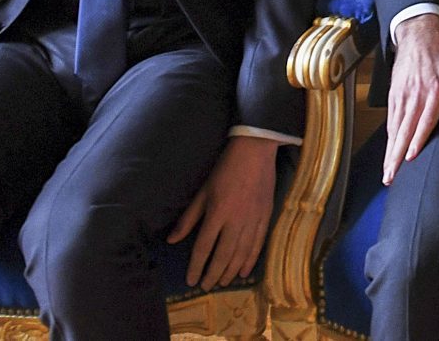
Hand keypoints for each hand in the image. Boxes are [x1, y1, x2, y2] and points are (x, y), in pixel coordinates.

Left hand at [171, 136, 278, 289]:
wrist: (255, 152)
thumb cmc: (224, 169)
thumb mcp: (203, 191)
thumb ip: (188, 218)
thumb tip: (172, 240)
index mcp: (217, 212)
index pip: (204, 246)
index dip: (196, 266)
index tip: (191, 279)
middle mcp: (236, 220)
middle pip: (224, 254)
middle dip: (214, 273)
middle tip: (206, 286)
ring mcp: (253, 219)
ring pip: (242, 253)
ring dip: (231, 270)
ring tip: (222, 282)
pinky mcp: (266, 216)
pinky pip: (258, 243)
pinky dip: (251, 259)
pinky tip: (244, 271)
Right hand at [382, 15, 438, 184]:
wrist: (419, 36)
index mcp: (435, 92)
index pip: (424, 121)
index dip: (416, 140)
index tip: (410, 158)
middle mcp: (416, 96)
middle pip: (404, 130)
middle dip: (396, 156)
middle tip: (391, 177)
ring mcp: (402, 96)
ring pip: (394, 128)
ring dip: (389, 151)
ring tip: (387, 172)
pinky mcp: (393, 95)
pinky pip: (389, 120)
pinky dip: (387, 138)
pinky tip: (388, 152)